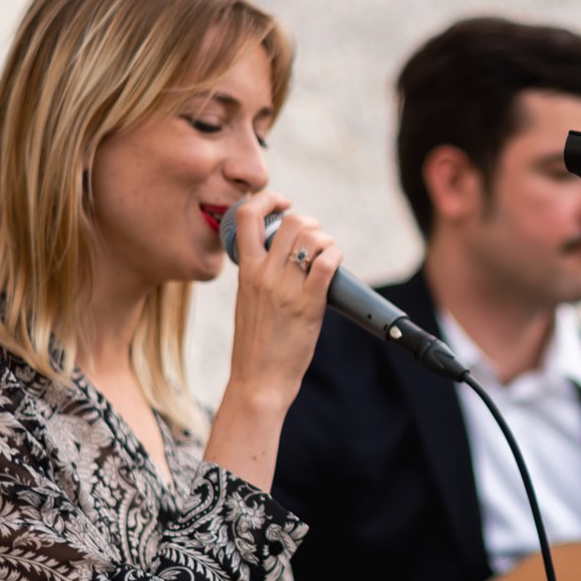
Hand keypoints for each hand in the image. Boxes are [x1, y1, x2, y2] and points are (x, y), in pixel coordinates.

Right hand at [204, 192, 340, 489]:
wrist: (258, 380)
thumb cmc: (255, 345)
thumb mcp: (247, 301)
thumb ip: (259, 277)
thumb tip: (285, 258)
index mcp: (245, 271)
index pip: (246, 216)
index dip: (267, 199)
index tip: (282, 204)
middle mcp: (263, 274)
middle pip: (290, 221)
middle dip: (309, 222)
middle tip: (316, 239)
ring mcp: (285, 289)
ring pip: (310, 236)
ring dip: (325, 239)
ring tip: (327, 253)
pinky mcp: (308, 305)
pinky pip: (326, 264)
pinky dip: (336, 255)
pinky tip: (336, 263)